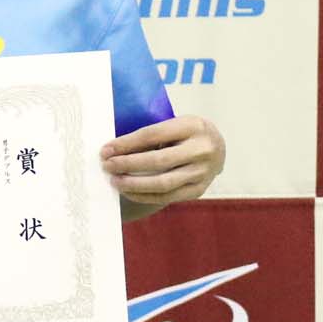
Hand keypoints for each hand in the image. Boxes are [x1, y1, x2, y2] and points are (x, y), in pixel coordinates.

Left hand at [100, 114, 223, 206]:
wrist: (216, 147)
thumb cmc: (185, 134)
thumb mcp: (172, 125)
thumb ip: (149, 137)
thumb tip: (112, 150)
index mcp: (192, 126)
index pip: (152, 135)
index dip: (126, 144)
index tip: (106, 150)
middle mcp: (202, 150)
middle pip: (158, 161)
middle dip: (128, 164)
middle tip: (107, 166)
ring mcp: (203, 172)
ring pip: (163, 183)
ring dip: (134, 184)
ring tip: (115, 181)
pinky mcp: (199, 189)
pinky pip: (168, 196)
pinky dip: (145, 195)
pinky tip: (129, 192)